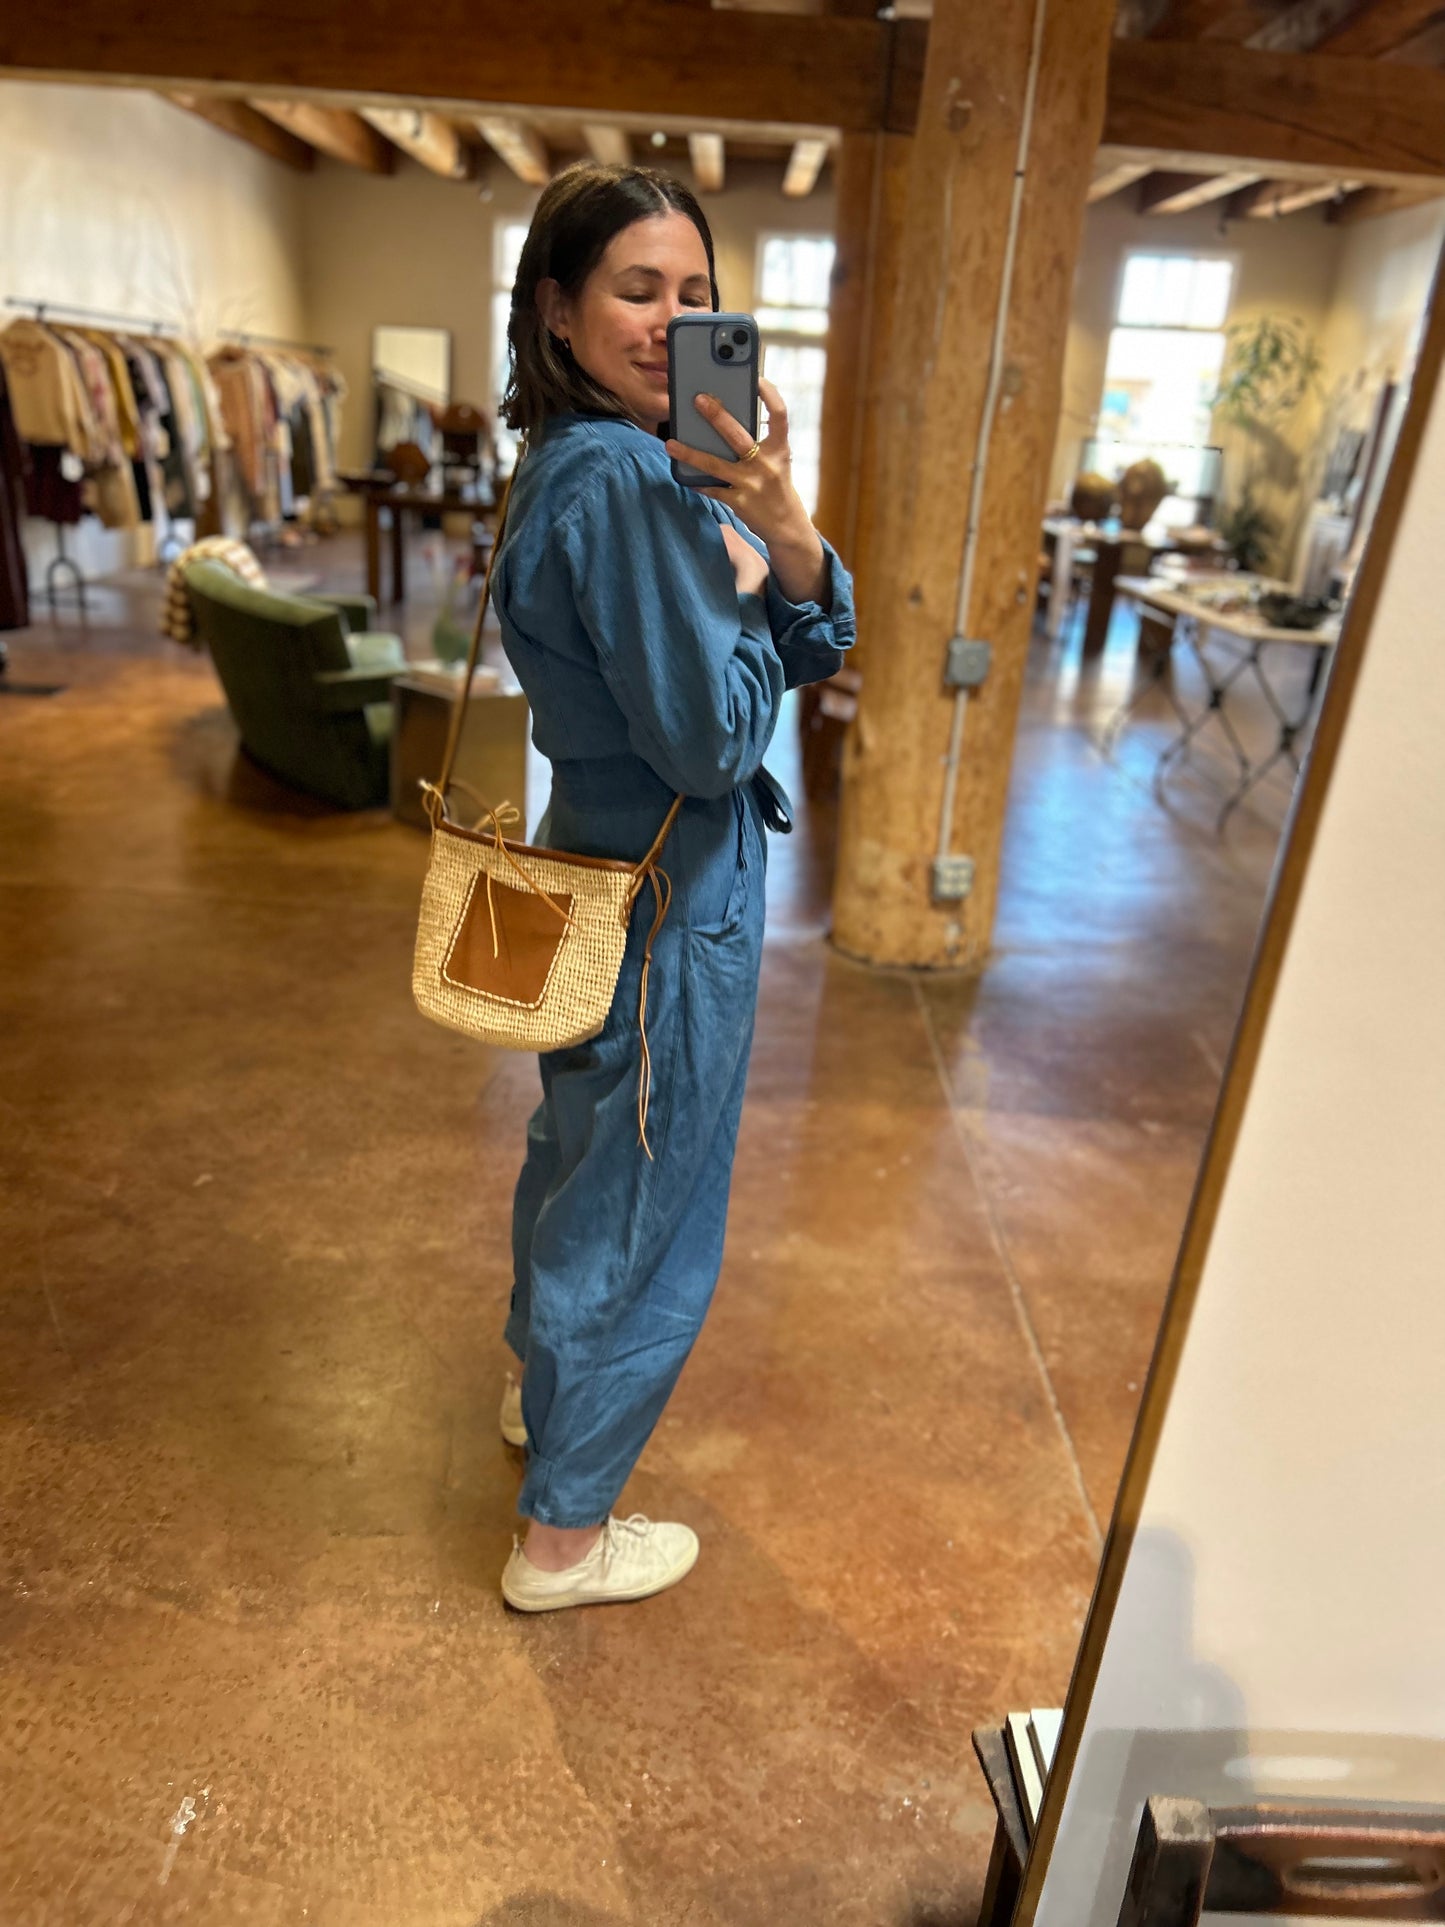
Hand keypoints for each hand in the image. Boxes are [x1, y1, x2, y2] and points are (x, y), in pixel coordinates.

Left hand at [667, 377, 827, 606]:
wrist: (788, 526)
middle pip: (739, 436)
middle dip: (717, 416)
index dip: (770, 394)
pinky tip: (682, 474)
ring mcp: (752, 485)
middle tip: (697, 399)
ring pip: (715, 465)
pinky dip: (696, 482)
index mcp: (780, 449)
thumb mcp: (777, 461)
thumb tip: (723, 421)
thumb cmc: (777, 486)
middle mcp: (767, 465)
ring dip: (690, 453)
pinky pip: (712, 490)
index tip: (756, 378)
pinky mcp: (740, 504)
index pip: (780, 415)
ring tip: (670, 443)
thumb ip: (759, 442)